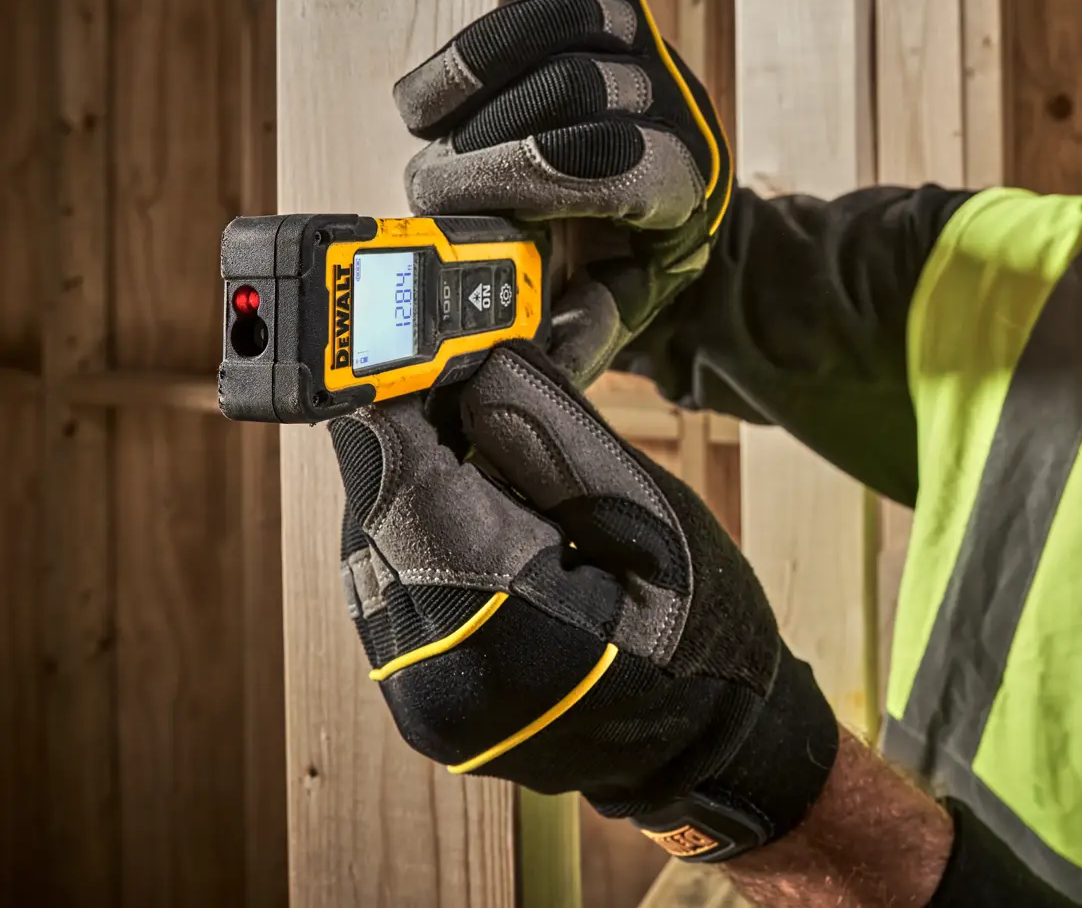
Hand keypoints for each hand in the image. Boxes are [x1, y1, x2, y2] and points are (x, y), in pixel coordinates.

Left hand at [329, 342, 835, 859]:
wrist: (707, 741)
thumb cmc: (700, 633)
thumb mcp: (647, 516)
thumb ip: (553, 438)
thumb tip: (476, 365)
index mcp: (502, 631)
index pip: (400, 482)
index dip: (405, 399)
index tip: (433, 345)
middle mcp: (436, 676)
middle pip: (373, 511)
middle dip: (415, 440)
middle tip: (477, 390)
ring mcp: (417, 697)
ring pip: (369, 546)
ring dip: (416, 490)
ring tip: (496, 465)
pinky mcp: (414, 696)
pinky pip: (387, 588)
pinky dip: (421, 538)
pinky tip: (483, 521)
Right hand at [393, 0, 733, 386]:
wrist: (691, 208)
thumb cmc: (636, 261)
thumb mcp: (623, 314)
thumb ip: (582, 335)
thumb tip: (534, 353)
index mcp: (677, 191)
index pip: (605, 161)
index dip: (524, 177)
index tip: (452, 204)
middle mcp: (669, 110)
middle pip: (572, 83)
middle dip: (492, 130)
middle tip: (441, 174)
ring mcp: (649, 55)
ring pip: (570, 16)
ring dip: (487, 55)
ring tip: (427, 106)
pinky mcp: (624, 15)